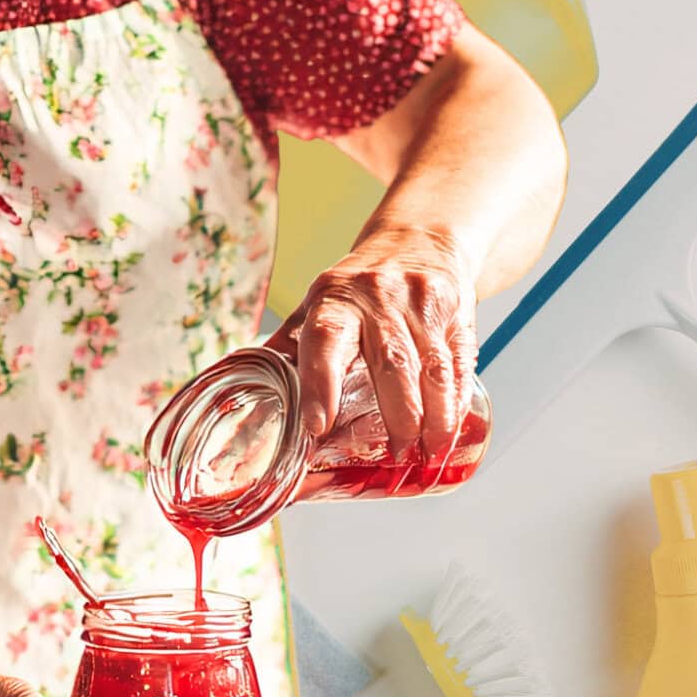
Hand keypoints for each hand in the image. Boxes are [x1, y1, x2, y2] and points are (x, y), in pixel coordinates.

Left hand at [265, 223, 477, 459]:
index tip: (316, 427)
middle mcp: (378, 299)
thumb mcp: (317, 305)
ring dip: (433, 419)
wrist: (420, 241)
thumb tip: (237, 381)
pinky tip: (449, 428)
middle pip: (390, 363)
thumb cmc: (359, 287)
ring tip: (426, 453)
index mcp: (334, 301)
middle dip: (397, 417)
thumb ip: (287, 346)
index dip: (321, 385)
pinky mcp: (458, 311)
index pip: (325, 340)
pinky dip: (455, 402)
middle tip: (396, 455)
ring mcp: (421, 305)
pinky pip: (460, 363)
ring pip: (431, 369)